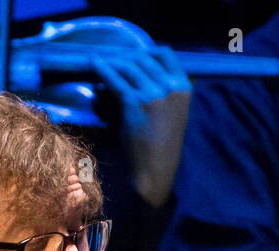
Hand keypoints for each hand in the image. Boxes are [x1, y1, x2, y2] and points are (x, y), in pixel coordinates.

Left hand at [90, 47, 191, 207]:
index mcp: (184, 88)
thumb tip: (136, 72)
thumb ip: (163, 92)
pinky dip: (102, 69)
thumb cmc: (162, 147)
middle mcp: (171, 86)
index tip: (133, 53)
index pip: (166, 54)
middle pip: (144, 57)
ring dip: (112, 62)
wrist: (155, 171)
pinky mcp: (135, 102)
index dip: (147, 50)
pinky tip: (93, 64)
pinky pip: (115, 79)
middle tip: (110, 57)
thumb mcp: (172, 114)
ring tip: (100, 60)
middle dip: (125, 56)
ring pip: (129, 65)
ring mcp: (154, 93)